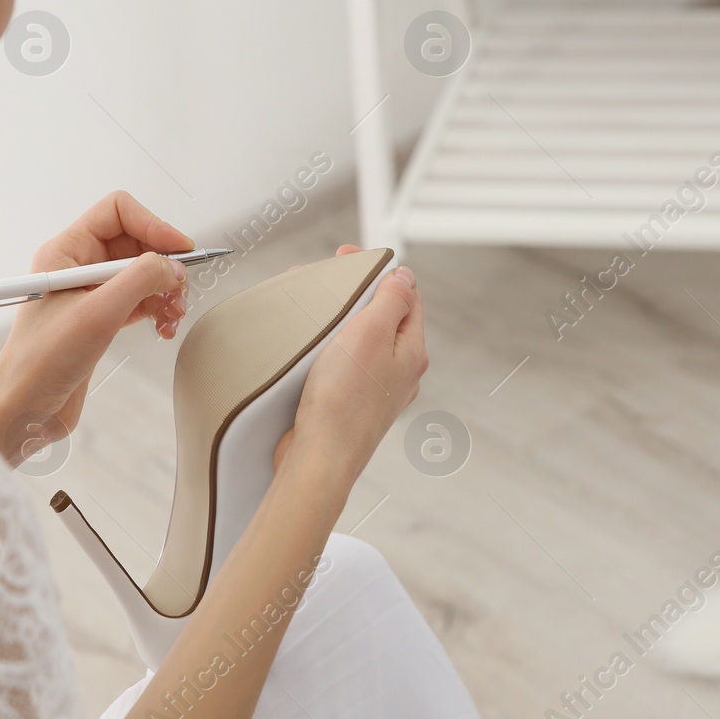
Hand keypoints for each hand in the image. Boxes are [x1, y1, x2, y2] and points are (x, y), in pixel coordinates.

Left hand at [0, 191, 192, 464]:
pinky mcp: (99, 319)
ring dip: (165, 290)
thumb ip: (140, 280)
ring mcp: (89, 294)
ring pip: (142, 273)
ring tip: (173, 314)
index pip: (118, 212)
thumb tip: (173, 265)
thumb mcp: (97, 314)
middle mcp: (77, 267)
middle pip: (136, 242)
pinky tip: (163, 327)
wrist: (22, 410)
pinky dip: (158, 309)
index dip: (153, 224)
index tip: (180, 249)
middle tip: (179, 290)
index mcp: (65, 252)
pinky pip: (140, 300)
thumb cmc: (39, 364)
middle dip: (163, 264)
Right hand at [273, 245, 427, 493]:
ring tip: (312, 308)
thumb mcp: (370, 333)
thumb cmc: (342, 402)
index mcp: (411, 351)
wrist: (318, 459)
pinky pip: (344, 364)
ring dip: (338, 319)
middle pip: (383, 316)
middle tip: (325, 280)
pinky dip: (327, 347)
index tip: (348, 258)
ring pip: (361, 340)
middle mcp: (399, 371)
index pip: (406, 295)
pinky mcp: (350, 403)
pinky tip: (308, 346)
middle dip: (354, 293)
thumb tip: (404, 276)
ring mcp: (376, 389)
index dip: (379, 270)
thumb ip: (391, 299)